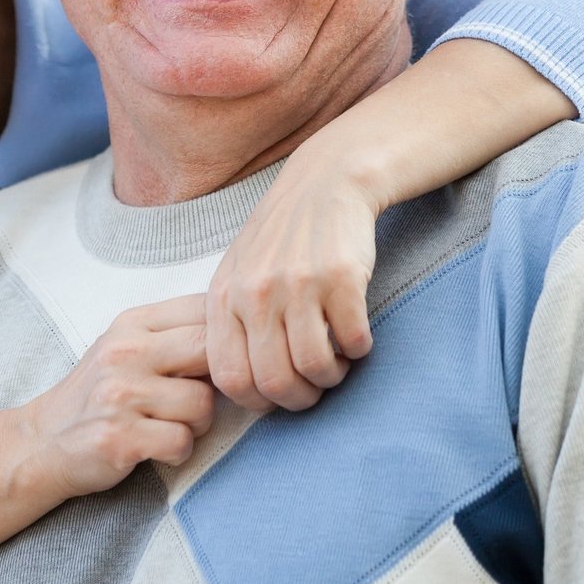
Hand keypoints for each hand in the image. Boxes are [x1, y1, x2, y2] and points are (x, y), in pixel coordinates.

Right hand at [16, 294, 213, 499]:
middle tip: (201, 394)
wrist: (43, 442)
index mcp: (131, 323)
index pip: (203, 308)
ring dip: (197, 423)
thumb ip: (174, 335)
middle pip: (210, 348)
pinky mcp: (120, 438)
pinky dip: (179, 451)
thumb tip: (239, 333)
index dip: (227, 336)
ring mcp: (119, 395)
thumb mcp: (126, 347)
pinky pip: (182, 442)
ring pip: (202, 403)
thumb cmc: (98, 394)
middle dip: (219, 378)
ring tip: (170, 425)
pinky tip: (158, 448)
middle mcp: (124, 352)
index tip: (222, 358)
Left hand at [206, 151, 378, 412]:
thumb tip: (241, 389)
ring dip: (333, 376)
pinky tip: (356, 334)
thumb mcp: (238, 272)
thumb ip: (233, 323)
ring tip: (338, 360)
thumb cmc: (282, 237)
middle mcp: (256, 292)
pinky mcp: (341, 278)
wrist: (326, 181)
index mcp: (224, 295)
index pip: (230, 379)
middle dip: (301, 398)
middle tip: (315, 385)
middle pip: (275, 383)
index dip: (257, 401)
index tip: (279, 395)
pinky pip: (354, 342)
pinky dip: (360, 349)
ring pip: (315, 368)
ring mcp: (298, 284)